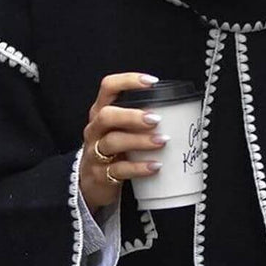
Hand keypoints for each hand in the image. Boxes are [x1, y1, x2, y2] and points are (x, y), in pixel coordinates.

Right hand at [80, 73, 168, 214]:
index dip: (128, 81)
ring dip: (139, 140)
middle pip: (107, 116)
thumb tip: (175, 112)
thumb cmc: (112, 152)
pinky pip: (120, 170)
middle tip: (156, 119)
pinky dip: (139, 167)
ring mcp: (95, 153)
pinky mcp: (101, 175)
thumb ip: (137, 120)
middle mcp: (95, 130)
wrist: (90, 185)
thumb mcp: (119, 131)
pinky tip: (156, 166)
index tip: (151, 82)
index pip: (108, 88)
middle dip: (132, 115)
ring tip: (162, 141)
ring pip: (113, 142)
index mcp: (100, 113)